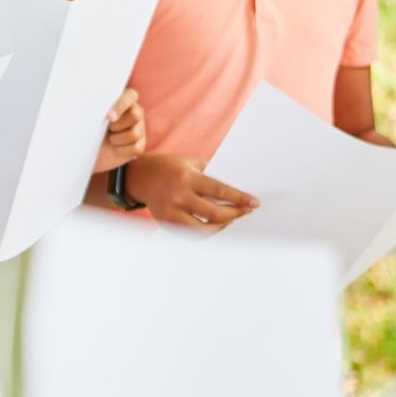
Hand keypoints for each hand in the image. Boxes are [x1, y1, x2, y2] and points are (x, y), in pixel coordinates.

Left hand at [94, 88, 146, 172]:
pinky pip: (136, 148)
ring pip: (135, 133)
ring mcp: (140, 128)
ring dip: (117, 139)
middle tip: (107, 128)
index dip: (121, 106)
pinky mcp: (140, 144)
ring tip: (110, 138)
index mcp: (123, 99)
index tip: (108, 117)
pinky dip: (122, 150)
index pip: (130, 96)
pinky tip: (116, 148)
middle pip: (135, 115)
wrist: (88, 150)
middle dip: (117, 125)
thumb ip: (95, 107)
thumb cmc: (87, 128)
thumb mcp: (88, 116)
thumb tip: (93, 102)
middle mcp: (135, 111)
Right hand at [126, 152, 257, 231]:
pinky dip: (206, 230)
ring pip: (204, 229)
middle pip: (215, 213)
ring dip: (222, 226)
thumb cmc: (171, 167)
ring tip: (231, 219)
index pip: (220, 191)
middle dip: (235, 214)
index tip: (255, 203)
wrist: (140, 177)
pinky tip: (215, 224)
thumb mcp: (191, 163)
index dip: (240, 198)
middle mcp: (179, 197)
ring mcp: (171, 213)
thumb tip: (238, 188)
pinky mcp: (167, 223)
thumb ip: (212, 175)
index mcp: (187, 178)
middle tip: (246, 211)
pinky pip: (192, 233)